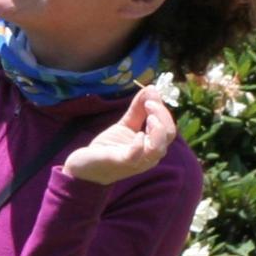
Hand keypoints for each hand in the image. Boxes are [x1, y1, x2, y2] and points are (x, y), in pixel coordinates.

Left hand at [62, 87, 177, 184]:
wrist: (86, 167)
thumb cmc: (110, 148)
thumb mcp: (126, 125)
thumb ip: (139, 109)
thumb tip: (151, 88)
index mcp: (152, 146)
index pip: (168, 128)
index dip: (163, 111)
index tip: (151, 95)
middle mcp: (149, 156)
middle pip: (167, 135)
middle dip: (162, 115)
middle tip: (149, 102)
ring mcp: (136, 161)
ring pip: (158, 149)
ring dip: (157, 129)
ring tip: (148, 115)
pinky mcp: (120, 162)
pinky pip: (136, 156)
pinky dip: (139, 144)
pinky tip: (137, 134)